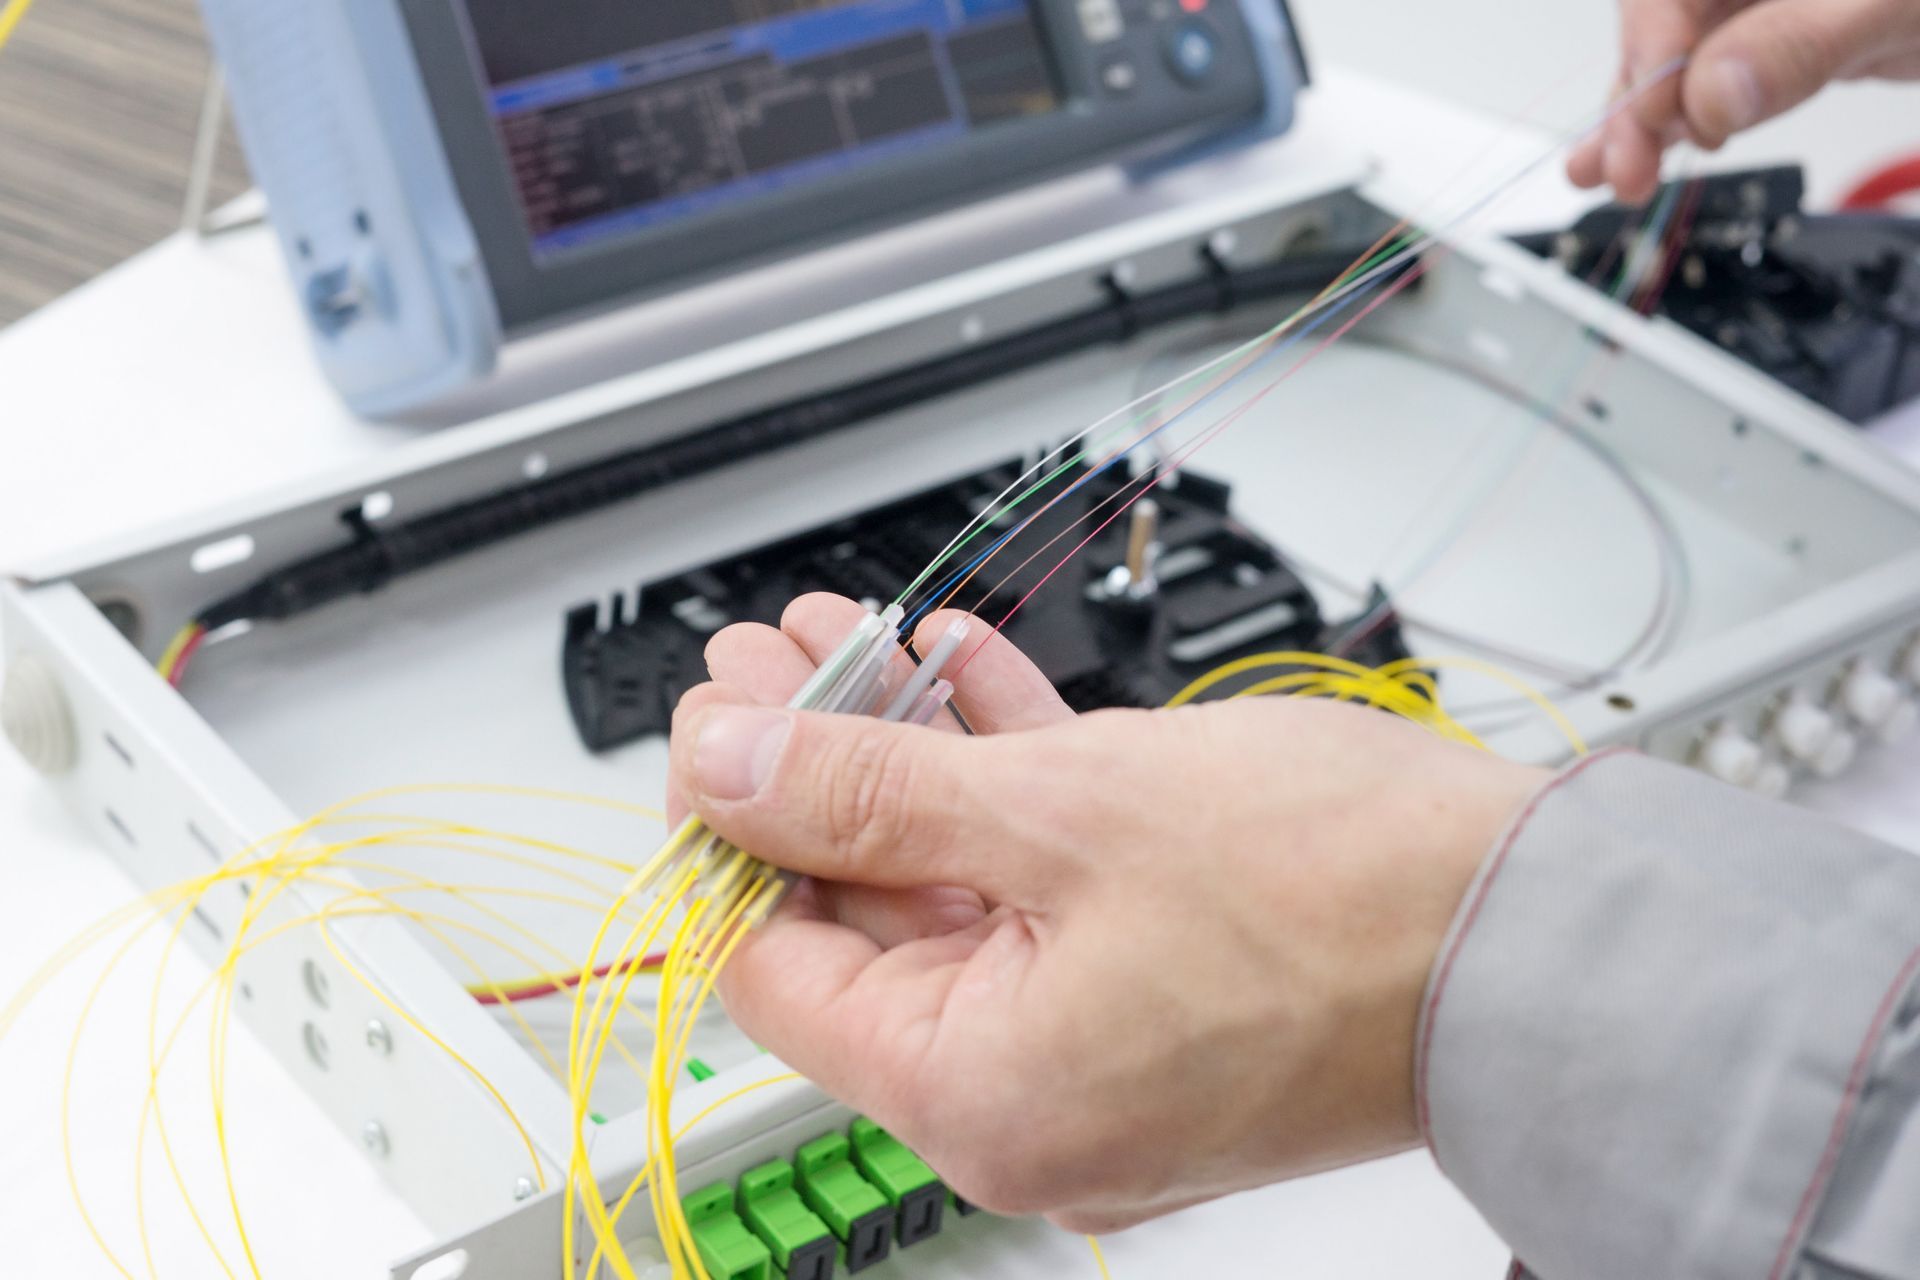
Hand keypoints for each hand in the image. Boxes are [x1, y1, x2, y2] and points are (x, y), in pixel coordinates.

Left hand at [667, 594, 1545, 1230]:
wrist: (1552, 928)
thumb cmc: (1349, 896)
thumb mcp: (1060, 810)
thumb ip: (867, 792)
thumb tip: (725, 769)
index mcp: (983, 1094)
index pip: (781, 971)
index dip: (734, 837)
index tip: (721, 731)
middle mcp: (1033, 1096)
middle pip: (867, 921)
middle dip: (816, 772)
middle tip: (774, 664)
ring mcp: (1103, 1044)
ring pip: (958, 888)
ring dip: (907, 758)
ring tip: (853, 645)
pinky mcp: (1165, 985)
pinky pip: (1047, 884)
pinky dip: (1004, 784)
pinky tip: (965, 681)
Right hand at [1571, 0, 1919, 202]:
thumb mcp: (1893, 5)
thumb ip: (1801, 42)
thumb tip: (1712, 97)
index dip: (1651, 50)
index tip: (1654, 117)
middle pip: (1667, 16)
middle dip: (1638, 94)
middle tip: (1621, 168)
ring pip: (1685, 49)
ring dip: (1645, 118)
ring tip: (1611, 174)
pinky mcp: (1785, 25)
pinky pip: (1718, 68)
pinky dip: (1686, 115)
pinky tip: (1652, 150)